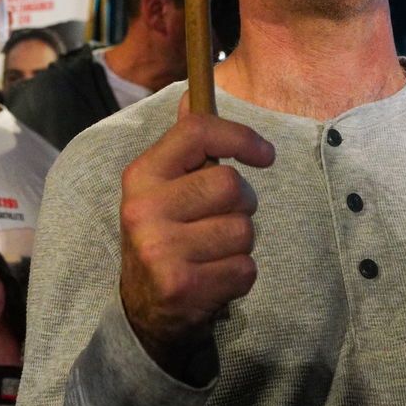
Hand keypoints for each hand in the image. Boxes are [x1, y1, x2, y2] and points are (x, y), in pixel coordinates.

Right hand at [118, 105, 274, 376]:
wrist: (143, 309)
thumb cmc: (164, 234)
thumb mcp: (162, 187)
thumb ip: (183, 146)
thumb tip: (192, 95)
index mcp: (141, 175)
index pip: (196, 131)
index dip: (240, 136)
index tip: (265, 154)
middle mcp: (144, 209)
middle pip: (232, 185)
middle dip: (242, 204)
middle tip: (221, 219)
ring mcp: (160, 250)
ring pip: (243, 230)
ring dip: (241, 243)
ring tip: (213, 251)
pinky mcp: (181, 286)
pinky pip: (244, 268)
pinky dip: (240, 275)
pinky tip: (214, 277)